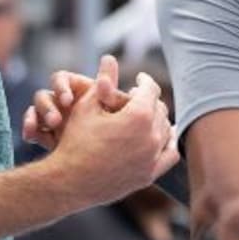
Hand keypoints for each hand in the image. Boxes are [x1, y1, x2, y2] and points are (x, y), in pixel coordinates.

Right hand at [22, 55, 129, 150]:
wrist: (111, 162)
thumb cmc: (120, 129)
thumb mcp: (116, 109)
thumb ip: (110, 89)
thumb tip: (108, 60)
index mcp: (78, 91)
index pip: (62, 80)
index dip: (61, 87)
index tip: (67, 101)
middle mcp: (62, 103)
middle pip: (45, 95)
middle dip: (48, 107)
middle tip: (56, 121)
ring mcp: (53, 120)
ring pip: (36, 110)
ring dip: (38, 117)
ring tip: (49, 130)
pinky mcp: (47, 137)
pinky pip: (32, 129)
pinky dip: (30, 130)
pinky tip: (30, 136)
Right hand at [49, 67, 178, 205]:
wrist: (69, 181)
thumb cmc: (75, 140)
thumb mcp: (87, 105)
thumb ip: (103, 82)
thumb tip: (109, 58)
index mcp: (139, 115)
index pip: (150, 89)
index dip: (144, 81)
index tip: (139, 79)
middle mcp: (152, 136)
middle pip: (160, 109)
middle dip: (149, 100)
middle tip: (139, 97)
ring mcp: (153, 158)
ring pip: (165, 131)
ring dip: (157, 119)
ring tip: (146, 115)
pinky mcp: (149, 175)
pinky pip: (169, 155)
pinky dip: (167, 143)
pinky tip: (160, 137)